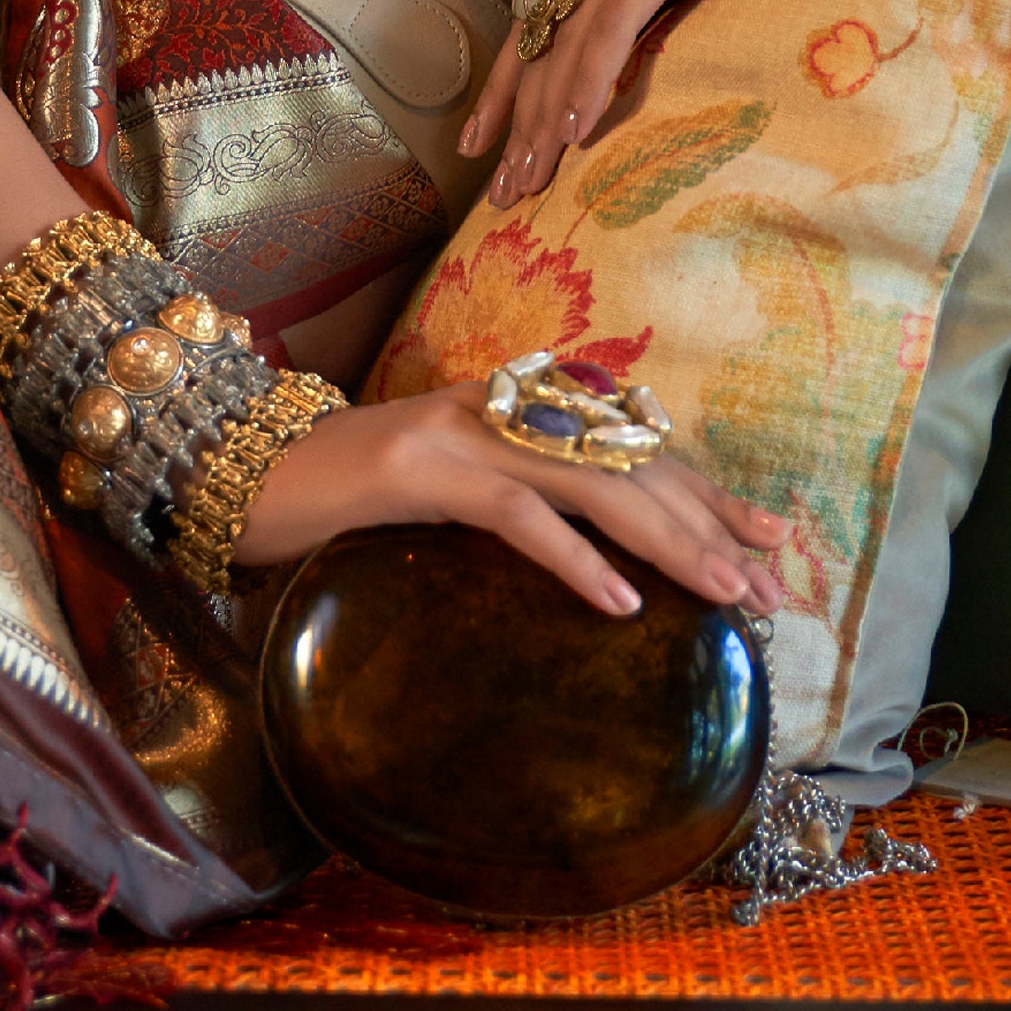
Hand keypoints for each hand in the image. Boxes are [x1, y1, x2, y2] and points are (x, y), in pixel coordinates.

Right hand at [230, 379, 788, 616]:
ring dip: (669, 541)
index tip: (768, 536)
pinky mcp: (421, 470)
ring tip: (726, 593)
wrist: (239, 467)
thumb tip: (598, 552)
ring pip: (592, 483)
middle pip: (630, 461)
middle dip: (710, 521)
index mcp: (511, 410)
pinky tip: (621, 602)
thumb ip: (514, 499)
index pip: (629, 446)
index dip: (705, 490)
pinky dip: (575, 559)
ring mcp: (461, 433)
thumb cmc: (340, 494)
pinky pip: (517, 515)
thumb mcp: (444, 492)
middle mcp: (498, 408)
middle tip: (771, 579)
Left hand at [462, 0, 948, 211]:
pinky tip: (573, 128)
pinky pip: (616, 20)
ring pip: (570, 34)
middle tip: (503, 191)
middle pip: (544, 33)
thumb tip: (640, 74)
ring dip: (543, 114)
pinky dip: (589, 76)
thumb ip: (669, 6)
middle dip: (517, 117)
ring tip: (526, 180)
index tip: (481, 146)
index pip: (543, 17)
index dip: (507, 85)